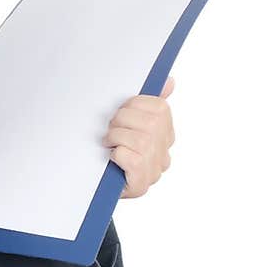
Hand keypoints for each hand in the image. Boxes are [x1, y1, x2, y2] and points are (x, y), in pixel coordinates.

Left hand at [102, 75, 174, 198]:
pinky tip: (113, 157)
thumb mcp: (128, 122)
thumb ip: (148, 102)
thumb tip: (169, 81)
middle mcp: (164, 153)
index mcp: (165, 134)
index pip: (160, 108)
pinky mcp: (141, 184)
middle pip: (151, 123)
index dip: (135, 105)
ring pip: (141, 140)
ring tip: (109, 143)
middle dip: (123, 120)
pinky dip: (118, 154)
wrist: (97, 185)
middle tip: (111, 129)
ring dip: (117, 137)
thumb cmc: (113, 151)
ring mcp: (155, 170)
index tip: (122, 111)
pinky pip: (133, 159)